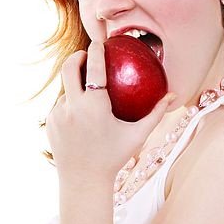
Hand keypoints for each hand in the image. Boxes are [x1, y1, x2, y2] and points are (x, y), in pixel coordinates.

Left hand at [45, 23, 175, 185]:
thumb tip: (173, 95)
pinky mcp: (50, 123)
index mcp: (94, 107)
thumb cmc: (114, 158)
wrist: (83, 181)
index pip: (94, 68)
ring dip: (75, 88)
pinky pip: (60, 107)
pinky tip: (80, 118)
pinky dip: (70, 106)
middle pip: (69, 68)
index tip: (99, 42)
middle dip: (76, 56)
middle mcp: (72, 107)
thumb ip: (156, 114)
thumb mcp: (137, 136)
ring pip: (66, 90)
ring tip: (88, 96)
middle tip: (85, 55)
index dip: (96, 50)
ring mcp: (58, 115)